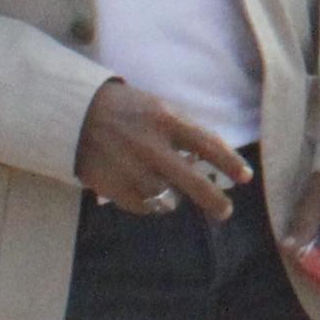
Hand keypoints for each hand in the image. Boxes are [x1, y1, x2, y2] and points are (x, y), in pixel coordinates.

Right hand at [72, 78, 246, 219]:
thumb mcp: (157, 108)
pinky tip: (146, 193)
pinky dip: (149, 203)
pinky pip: (144, 206)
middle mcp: (152, 148)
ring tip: (172, 193)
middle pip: (193, 182)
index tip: (246, 177)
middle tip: (225, 212)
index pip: (207, 144)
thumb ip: (181, 130)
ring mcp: (133, 171)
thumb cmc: (124, 109)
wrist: (74, 116)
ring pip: (167, 198)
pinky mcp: (114, 189)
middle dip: (214, 201)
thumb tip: (208, 156)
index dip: (230, 162)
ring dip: (174, 198)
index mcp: (165, 121)